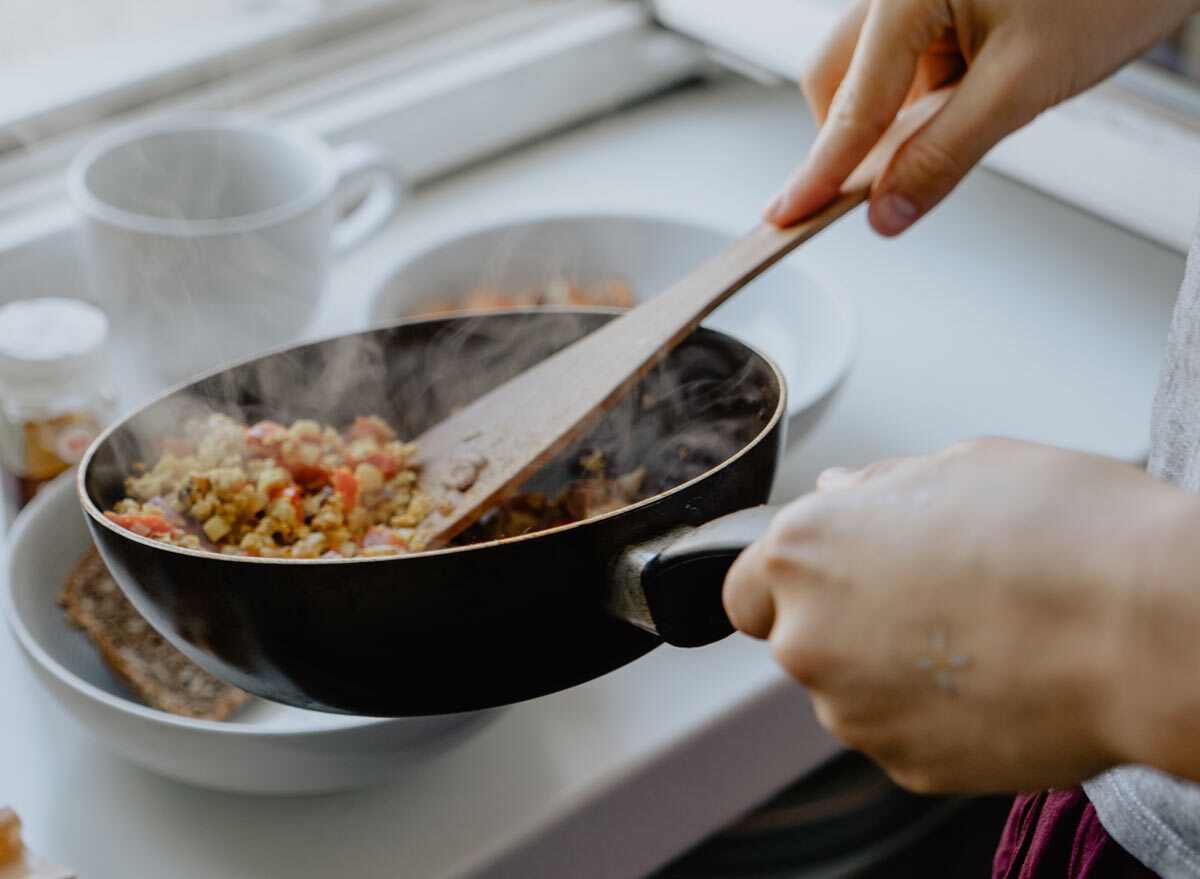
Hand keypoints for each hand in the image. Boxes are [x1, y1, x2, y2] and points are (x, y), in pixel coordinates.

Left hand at [723, 438, 1199, 793]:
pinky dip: (934, 716)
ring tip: (980, 634)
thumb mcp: (961, 465)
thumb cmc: (1064, 532)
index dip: (788, 582)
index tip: (831, 579)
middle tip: (931, 596)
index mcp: (805, 550)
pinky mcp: (906, 765)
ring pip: (851, 691)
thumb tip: (842, 493)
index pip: (745, 587)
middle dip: (847, 621)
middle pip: (800, 639)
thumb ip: (878, 487)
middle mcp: (809, 636)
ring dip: (891, 670)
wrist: (1146, 628)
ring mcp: (854, 711)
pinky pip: (901, 734)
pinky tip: (996, 678)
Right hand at [766, 0, 1199, 234]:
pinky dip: (931, 91)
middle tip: (880, 187)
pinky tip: (979, 93)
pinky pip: (912, 55)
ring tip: (974, 115)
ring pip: (874, 69)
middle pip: (838, 76)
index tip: (787, 214)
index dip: (820, 171)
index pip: (850, 104)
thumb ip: (945, 154)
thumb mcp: (1026, 84)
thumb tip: (889, 209)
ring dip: (901, 113)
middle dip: (855, 136)